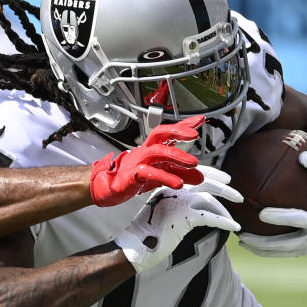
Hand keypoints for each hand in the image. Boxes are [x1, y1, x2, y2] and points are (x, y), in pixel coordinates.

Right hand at [91, 117, 205, 206]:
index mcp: (152, 148)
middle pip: (160, 134)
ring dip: (176, 156)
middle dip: (178, 131)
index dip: (184, 125)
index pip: (169, 132)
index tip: (200, 121)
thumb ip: (179, 173)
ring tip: (192, 163)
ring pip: (156, 152)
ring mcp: (138, 161)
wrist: (107, 186)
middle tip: (194, 136)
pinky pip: (148, 173)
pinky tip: (177, 182)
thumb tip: (199, 176)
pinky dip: (164, 177)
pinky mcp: (132, 175)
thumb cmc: (131, 176)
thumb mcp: (160, 174)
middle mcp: (145, 151)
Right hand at [114, 166, 241, 272]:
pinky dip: (225, 222)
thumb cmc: (148, 231)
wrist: (136, 244)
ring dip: (226, 209)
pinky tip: (234, 227)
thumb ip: (176, 202)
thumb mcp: (161, 209)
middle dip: (225, 189)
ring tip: (236, 218)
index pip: (195, 173)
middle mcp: (174, 189)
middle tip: (238, 196)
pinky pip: (211, 217)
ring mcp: (179, 202)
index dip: (213, 174)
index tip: (226, 178)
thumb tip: (198, 205)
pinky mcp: (184, 217)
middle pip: (206, 182)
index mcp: (168, 184)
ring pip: (210, 199)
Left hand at [238, 152, 306, 257]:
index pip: (297, 220)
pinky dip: (270, 251)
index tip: (261, 214)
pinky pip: (287, 253)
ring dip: (261, 250)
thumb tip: (302, 154)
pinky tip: (254, 244)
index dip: (279, 217)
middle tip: (241, 234)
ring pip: (282, 253)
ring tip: (241, 242)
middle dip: (261, 242)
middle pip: (284, 244)